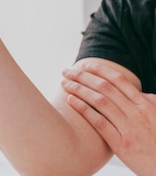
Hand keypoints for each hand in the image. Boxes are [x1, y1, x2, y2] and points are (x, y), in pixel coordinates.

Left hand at [62, 60, 155, 175]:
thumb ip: (145, 103)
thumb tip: (133, 91)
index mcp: (146, 104)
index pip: (119, 80)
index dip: (100, 70)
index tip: (84, 65)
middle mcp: (137, 113)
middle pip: (105, 87)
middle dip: (83, 76)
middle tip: (66, 71)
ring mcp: (129, 128)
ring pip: (100, 101)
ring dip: (79, 89)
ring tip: (64, 83)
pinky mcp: (122, 145)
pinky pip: (99, 122)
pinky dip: (83, 109)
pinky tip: (71, 101)